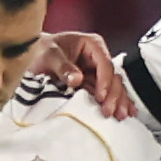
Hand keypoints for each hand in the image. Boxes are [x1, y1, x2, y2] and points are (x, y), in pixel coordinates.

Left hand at [13, 34, 141, 121]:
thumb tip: (77, 79)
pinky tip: (126, 111)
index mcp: (92, 44)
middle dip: (114, 95)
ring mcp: (97, 71)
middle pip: (113, 77)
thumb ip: (62, 66)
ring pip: (114, 86)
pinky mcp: (93, 82)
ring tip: (120, 116)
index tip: (101, 97)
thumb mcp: (49, 54)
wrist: (33, 55)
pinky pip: (108, 92)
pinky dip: (116, 101)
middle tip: (109, 111)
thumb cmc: (42, 50)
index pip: (105, 64)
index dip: (105, 81)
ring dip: (119, 101)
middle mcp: (98, 57)